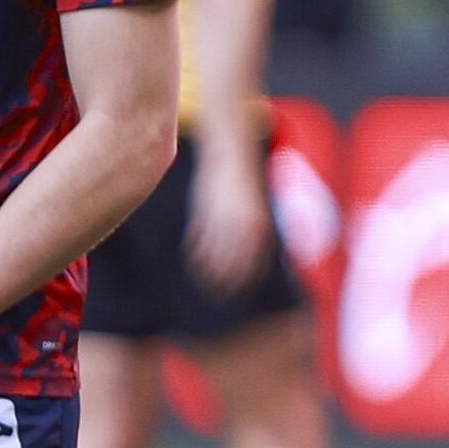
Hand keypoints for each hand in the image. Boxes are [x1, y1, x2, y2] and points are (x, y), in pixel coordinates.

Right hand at [183, 148, 273, 291]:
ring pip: (212, 253)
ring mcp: (222, 219)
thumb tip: (243, 256)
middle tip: (213, 293)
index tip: (234, 292)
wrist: (230, 155)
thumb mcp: (251, 211)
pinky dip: (194, 250)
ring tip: (198, 278)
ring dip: (204, 269)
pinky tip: (189, 256)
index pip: (253, 265)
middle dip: (222, 281)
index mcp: (259, 227)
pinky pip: (198, 238)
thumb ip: (249, 233)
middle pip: (231, 264)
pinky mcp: (205, 211)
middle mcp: (243, 226)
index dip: (243, 281)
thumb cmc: (241, 185)